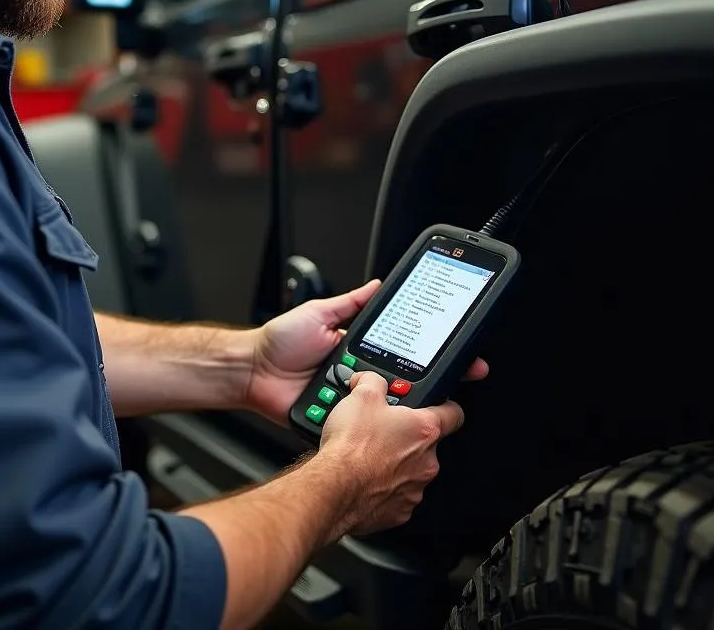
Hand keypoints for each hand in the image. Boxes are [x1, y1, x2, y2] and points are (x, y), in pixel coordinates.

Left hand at [244, 279, 488, 425]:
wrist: (251, 370)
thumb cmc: (280, 342)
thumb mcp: (318, 312)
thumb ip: (350, 302)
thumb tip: (378, 285)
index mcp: (358, 350)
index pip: (403, 356)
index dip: (430, 359)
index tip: (461, 359)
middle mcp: (358, 378)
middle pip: (400, 387)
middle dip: (419, 387)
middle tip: (437, 382)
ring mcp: (348, 402)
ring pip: (383, 411)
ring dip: (391, 406)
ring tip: (392, 396)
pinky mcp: (335, 422)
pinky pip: (357, 428)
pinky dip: (365, 427)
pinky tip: (372, 422)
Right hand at [317, 370, 464, 539]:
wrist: (334, 487)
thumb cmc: (352, 446)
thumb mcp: (361, 396)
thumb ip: (373, 381)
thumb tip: (371, 379)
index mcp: (424, 430)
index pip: (454, 414)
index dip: (446, 405)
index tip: (437, 405)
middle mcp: (427, 461)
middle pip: (426, 444)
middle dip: (406, 436)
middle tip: (381, 429)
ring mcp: (415, 489)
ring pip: (411, 470)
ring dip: (395, 462)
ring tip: (367, 455)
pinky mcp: (400, 512)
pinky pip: (397, 494)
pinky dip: (384, 486)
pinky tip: (364, 477)